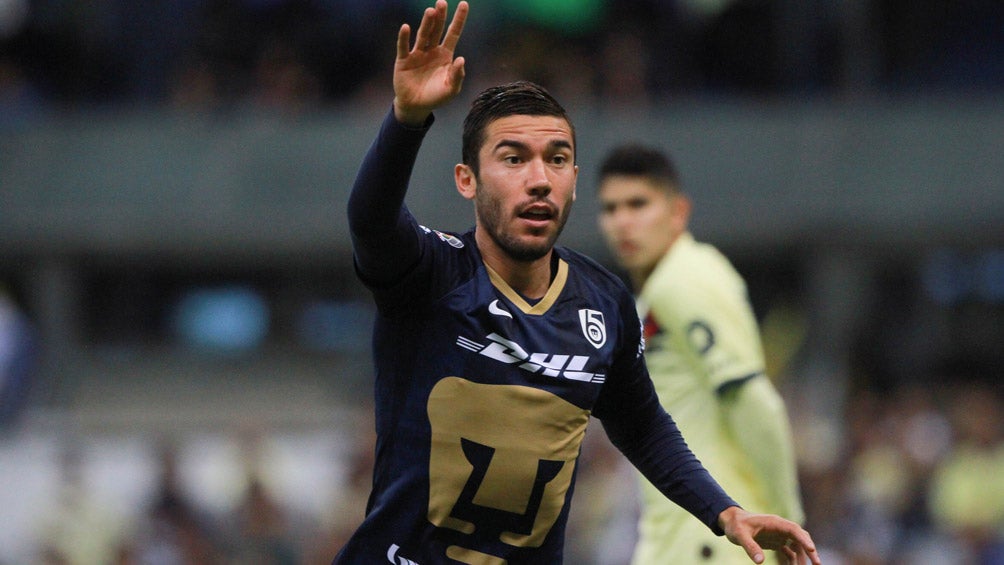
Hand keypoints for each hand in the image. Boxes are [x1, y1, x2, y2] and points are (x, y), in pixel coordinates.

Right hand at [393, 0, 468, 124]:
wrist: (416, 106)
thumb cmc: (436, 96)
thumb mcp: (451, 89)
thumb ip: (457, 75)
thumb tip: (461, 59)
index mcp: (445, 55)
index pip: (453, 33)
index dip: (458, 20)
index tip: (464, 4)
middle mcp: (431, 50)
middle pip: (437, 30)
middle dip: (440, 17)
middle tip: (442, 2)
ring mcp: (417, 54)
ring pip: (423, 35)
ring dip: (426, 23)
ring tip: (431, 11)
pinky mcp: (404, 61)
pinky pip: (404, 47)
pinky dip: (404, 37)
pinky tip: (406, 27)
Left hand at [718, 506, 820, 564]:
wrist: (731, 522)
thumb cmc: (735, 526)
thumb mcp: (740, 535)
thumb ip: (750, 547)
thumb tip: (759, 562)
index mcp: (774, 522)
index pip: (794, 529)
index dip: (804, 539)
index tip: (812, 549)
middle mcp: (780, 528)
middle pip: (800, 537)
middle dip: (810, 550)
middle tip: (817, 564)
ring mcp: (780, 535)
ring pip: (797, 546)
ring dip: (803, 558)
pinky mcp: (777, 542)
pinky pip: (790, 552)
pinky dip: (794, 561)